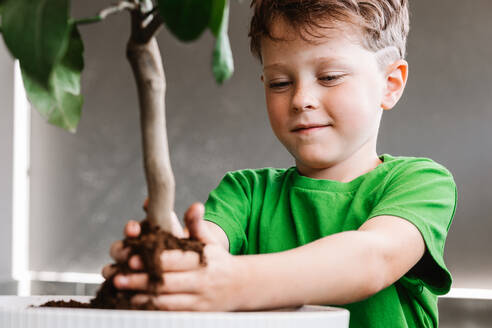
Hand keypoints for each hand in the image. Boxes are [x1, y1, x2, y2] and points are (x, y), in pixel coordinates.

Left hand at [112, 203, 244, 310]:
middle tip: (119, 278)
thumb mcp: (211, 240)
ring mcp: (199, 299)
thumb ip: (198, 224)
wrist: (241, 285)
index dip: (155, 260)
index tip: (134, 259)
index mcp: (203, 260)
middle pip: (167, 282)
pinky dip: (153, 309)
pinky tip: (136, 304)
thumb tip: (195, 206)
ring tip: (122, 292)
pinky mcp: (196, 313)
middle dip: (141, 281)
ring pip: (167, 300)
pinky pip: (171, 313)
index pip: (177, 260)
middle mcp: (201, 280)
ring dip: (143, 297)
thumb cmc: (219, 260)